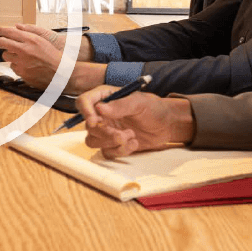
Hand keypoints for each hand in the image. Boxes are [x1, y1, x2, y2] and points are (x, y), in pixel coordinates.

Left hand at [0, 24, 96, 93]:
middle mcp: (25, 50)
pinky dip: (17, 65)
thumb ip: (28, 33)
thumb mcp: (42, 40)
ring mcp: (22, 62)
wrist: (61, 72)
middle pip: (2, 43)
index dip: (1, 31)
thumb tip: (16, 27)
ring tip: (17, 55)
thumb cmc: (52, 55)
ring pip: (6, 56)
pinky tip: (24, 65)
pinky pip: (13, 67)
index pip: (10, 32)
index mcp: (31, 40)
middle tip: (1, 42)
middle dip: (0, 42)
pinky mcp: (22, 73)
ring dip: (10, 55)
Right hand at [75, 86, 193, 158]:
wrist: (167, 126)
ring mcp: (106, 130)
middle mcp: (102, 114)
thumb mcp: (139, 103)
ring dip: (111, 142)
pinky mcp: (113, 144)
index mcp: (105, 98)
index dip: (85, 111)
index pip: (84, 101)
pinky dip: (120, 151)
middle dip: (104, 133)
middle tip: (122, 135)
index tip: (94, 121)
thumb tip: (99, 108)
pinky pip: (106, 152)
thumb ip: (120, 105)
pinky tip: (134, 143)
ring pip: (93, 141)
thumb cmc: (154, 109)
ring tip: (131, 136)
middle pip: (88, 126)